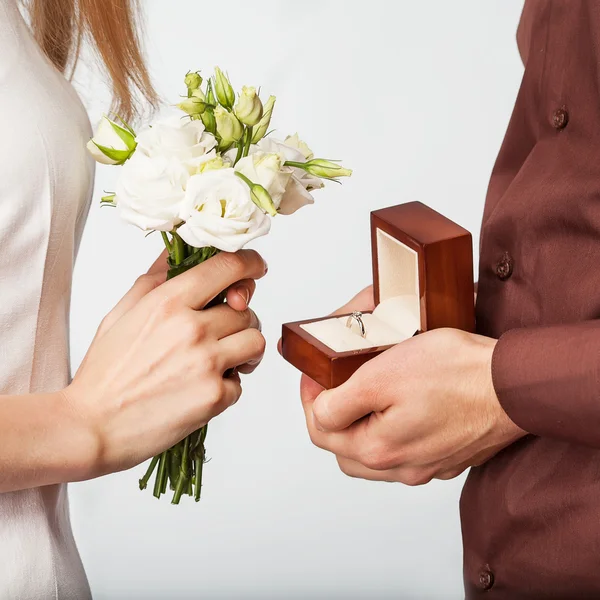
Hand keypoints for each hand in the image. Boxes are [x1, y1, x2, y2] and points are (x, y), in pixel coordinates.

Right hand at [64, 249, 267, 477]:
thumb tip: (174, 253)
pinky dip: (228, 386)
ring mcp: (206, 363)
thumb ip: (154, 280)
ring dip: (245, 351)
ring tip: (223, 361)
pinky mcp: (215, 396)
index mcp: (168, 302)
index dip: (249, 263)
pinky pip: (242, 383)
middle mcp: (192, 328)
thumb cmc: (104, 373)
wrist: (91, 427)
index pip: (227, 267)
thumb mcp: (121, 314)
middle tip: (223, 334)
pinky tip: (202, 389)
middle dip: (240, 320)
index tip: (255, 267)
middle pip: (246, 310)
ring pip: (255, 341)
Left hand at [300, 291, 525, 484]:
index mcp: (378, 450)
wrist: (512, 385)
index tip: (312, 377)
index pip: (320, 431)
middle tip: (331, 389)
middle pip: (344, 450)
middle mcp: (401, 468)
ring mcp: (426, 467)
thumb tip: (319, 412)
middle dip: (330, 420)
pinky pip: (404, 454)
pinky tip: (397, 413)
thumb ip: (339, 403)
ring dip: (358, 431)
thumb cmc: (453, 374)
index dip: (309, 399)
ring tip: (361, 400)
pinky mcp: (446, 458)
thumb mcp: (380, 377)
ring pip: (373, 456)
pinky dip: (390, 435)